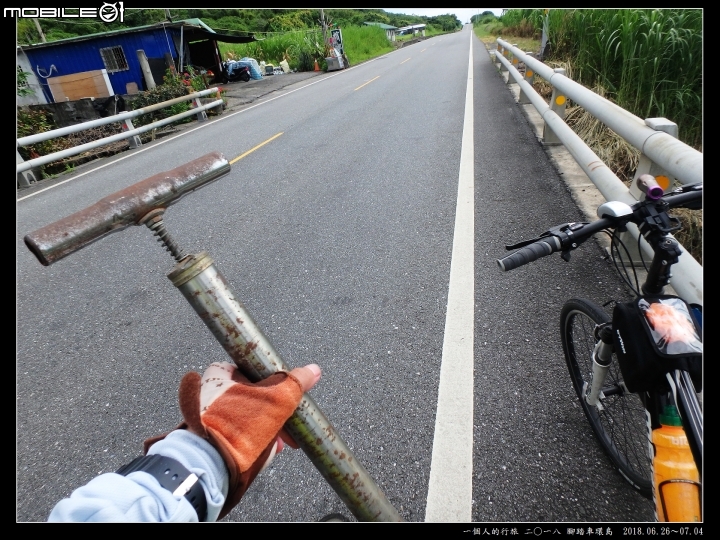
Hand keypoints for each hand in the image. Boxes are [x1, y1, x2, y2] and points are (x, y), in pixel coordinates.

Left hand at [173, 362, 319, 517]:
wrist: (211, 465)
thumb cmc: (240, 426)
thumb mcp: (278, 399)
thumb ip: (296, 383)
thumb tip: (313, 370)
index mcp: (220, 374)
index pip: (253, 371)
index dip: (274, 384)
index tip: (287, 396)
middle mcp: (208, 393)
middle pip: (253, 397)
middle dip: (274, 413)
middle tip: (287, 426)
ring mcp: (206, 417)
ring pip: (246, 418)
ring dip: (267, 429)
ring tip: (279, 444)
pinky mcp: (208, 438)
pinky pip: (237, 435)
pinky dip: (253, 441)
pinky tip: (265, 453)